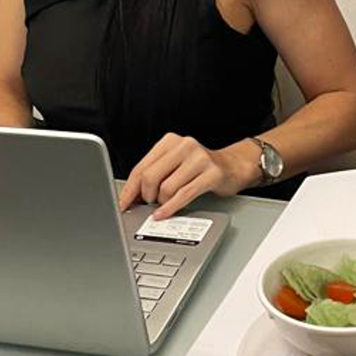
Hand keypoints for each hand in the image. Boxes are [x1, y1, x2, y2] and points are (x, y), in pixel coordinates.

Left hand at [118, 133, 250, 220]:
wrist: (233, 166)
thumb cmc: (199, 168)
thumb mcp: (174, 164)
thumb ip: (154, 175)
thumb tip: (131, 197)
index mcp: (169, 141)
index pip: (141, 167)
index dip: (129, 189)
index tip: (122, 204)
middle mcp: (183, 146)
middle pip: (150, 177)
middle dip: (146, 196)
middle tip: (149, 204)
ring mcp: (199, 159)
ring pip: (166, 188)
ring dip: (162, 203)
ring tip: (164, 204)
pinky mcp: (212, 174)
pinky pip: (184, 195)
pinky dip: (171, 208)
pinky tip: (164, 214)